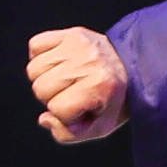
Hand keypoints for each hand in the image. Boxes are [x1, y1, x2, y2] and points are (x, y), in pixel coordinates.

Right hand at [26, 27, 130, 143]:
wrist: (133, 68)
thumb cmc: (113, 100)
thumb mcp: (99, 127)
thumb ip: (68, 133)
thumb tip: (45, 119)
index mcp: (100, 86)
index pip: (57, 109)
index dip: (66, 115)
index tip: (83, 108)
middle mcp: (88, 61)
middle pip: (40, 88)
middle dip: (53, 97)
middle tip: (72, 93)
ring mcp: (78, 44)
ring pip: (34, 69)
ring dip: (45, 78)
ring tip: (66, 79)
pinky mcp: (70, 32)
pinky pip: (35, 46)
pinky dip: (41, 57)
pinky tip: (59, 64)